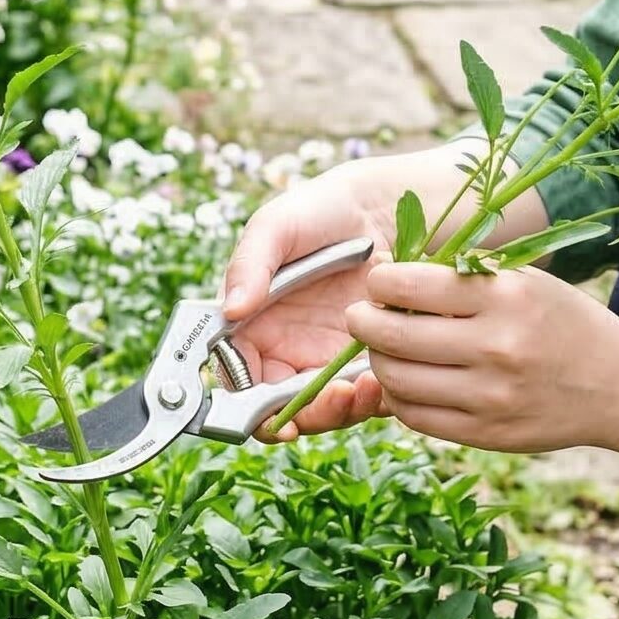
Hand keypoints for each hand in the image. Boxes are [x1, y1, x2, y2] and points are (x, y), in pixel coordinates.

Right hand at [217, 154, 447, 437]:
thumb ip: (248, 264)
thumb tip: (231, 311)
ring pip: (326, 411)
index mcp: (255, 326)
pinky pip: (367, 398)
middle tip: (331, 399)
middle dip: (305, 416)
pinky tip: (380, 379)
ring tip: (360, 386)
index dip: (249, 408)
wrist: (387, 203)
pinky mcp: (371, 360)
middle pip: (282, 408)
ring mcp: (330, 359)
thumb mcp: (277, 226)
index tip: (273, 414)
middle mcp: (289, 349)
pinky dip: (372, 399)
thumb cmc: (321, 210)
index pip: (240, 382)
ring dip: (339, 411)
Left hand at [342, 258, 618, 454]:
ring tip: (381, 348)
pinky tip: (404, 380)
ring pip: (397, 381)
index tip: (377, 282)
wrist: (618, 386)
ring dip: (375, 361)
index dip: (380, 282)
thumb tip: (386, 272)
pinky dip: (397, 397)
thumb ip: (462, 275)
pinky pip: (416, 418)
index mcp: (506, 297)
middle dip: (363, 322)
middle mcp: (497, 347)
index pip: (412, 284)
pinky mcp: (486, 435)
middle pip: (394, 335)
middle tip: (359, 316)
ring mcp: (491, 397)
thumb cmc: (561, 321)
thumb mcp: (523, 280)